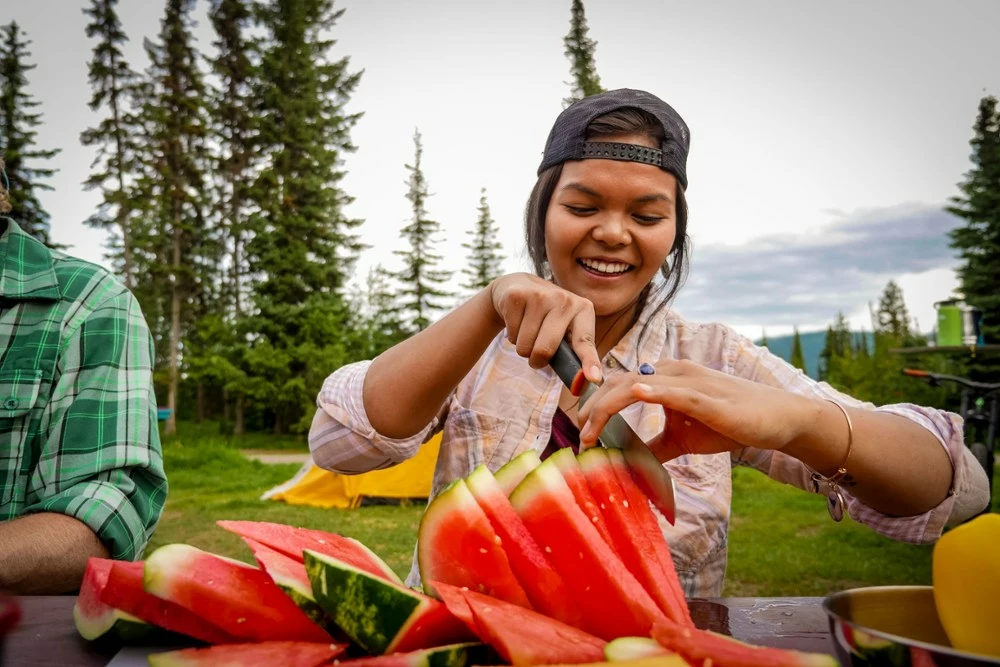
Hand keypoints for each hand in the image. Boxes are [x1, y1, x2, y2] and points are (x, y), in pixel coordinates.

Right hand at [488, 273, 601, 381]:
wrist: (519, 286)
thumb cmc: (548, 318)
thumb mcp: (566, 328)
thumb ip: (574, 352)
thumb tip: (587, 381)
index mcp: (583, 309)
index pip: (585, 342)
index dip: (589, 362)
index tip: (593, 379)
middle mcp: (564, 300)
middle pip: (545, 350)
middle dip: (537, 360)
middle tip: (537, 353)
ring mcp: (539, 296)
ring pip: (525, 346)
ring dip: (523, 347)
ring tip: (528, 330)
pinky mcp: (516, 296)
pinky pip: (511, 335)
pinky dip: (512, 336)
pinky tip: (518, 320)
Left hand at [577, 359, 813, 461]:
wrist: (777, 419)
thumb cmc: (730, 423)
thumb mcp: (682, 438)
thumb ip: (654, 447)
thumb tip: (626, 464)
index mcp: (665, 377)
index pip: (618, 383)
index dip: (594, 401)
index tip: (578, 426)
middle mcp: (673, 372)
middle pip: (619, 382)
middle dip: (593, 408)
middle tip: (579, 436)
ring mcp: (691, 382)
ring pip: (637, 385)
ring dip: (609, 407)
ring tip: (591, 429)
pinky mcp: (709, 398)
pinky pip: (676, 391)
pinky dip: (653, 391)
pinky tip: (635, 394)